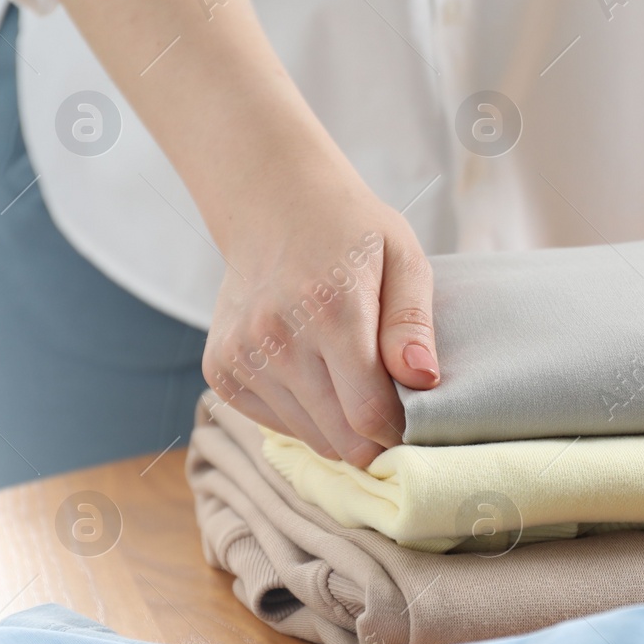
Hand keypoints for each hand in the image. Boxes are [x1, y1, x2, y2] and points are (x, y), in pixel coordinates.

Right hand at [202, 162, 439, 466]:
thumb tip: (424, 379)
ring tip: (351, 381)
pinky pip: (275, 424)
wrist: (272, 205)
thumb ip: (414, 323)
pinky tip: (314, 373)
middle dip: (373, 438)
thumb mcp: (404, 259)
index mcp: (331, 308)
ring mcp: (241, 355)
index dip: (399, 431)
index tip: (414, 421)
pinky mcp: (219, 369)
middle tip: (391, 409)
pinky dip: (303, 414)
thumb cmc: (352, 233)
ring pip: (309, 436)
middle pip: (338, 437)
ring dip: (339, 426)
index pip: (367, 412)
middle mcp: (276, 336)